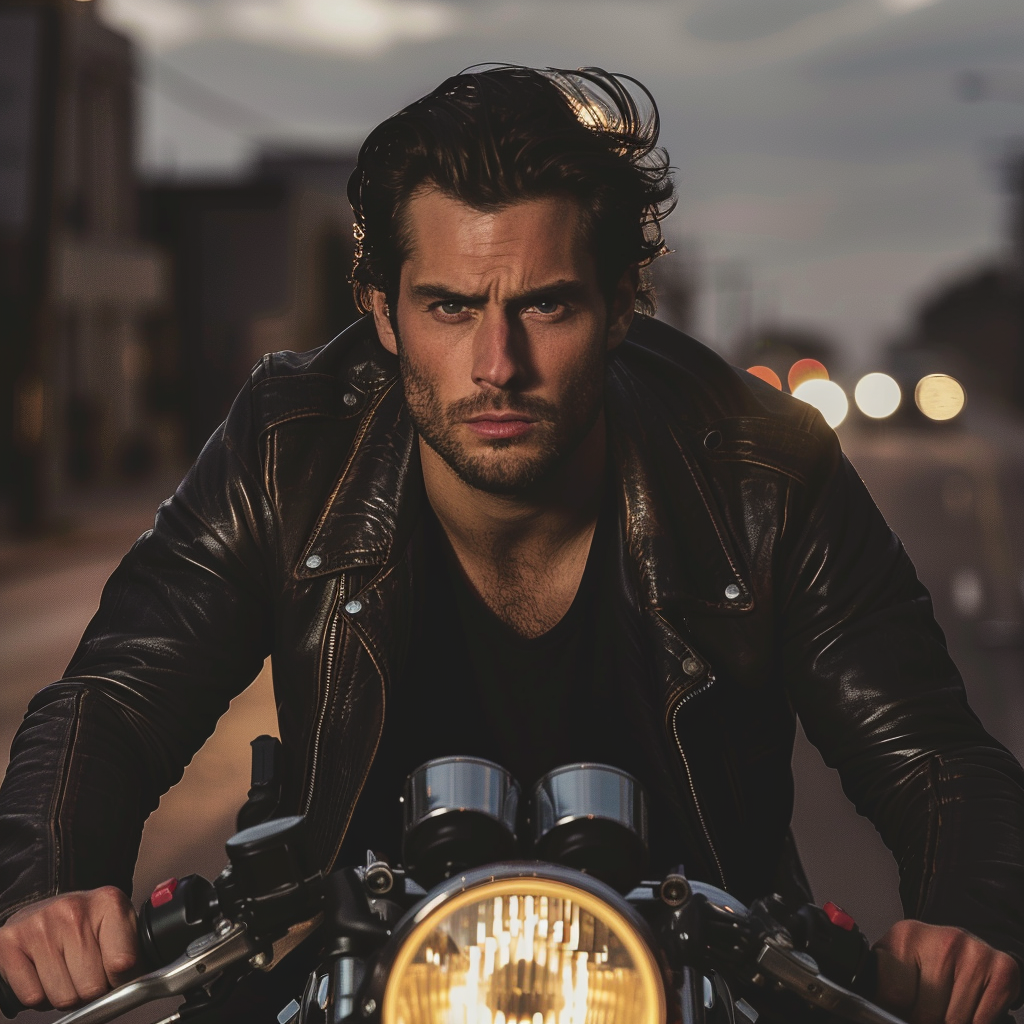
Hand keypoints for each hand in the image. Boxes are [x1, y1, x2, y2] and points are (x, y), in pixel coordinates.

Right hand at [0, 887, 137, 1009]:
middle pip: (92, 987)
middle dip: (92, 990)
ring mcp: (39, 926)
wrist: (44, 905)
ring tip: (66, 970)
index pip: (123, 964)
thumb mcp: (120, 924)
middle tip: (88, 972)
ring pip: (63, 997)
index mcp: (108, 902)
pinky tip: (44, 972)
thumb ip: (133, 951)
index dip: (121, 980)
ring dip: (66, 994)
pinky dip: (40, 995)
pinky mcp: (9, 944)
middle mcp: (72, 910)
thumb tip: (140, 984)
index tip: (116, 973)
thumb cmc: (86, 921)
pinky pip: (33, 998)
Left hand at [873, 919, 1019, 1023]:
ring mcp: (975, 954)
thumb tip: (878, 1015)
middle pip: (926, 1013)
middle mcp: (943, 940)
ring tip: (943, 1006)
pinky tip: (966, 1006)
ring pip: (954, 1021)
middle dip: (922, 1018)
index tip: (898, 1011)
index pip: (894, 995)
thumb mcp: (894, 961)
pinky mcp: (1002, 970)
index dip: (894, 1012)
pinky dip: (973, 1022)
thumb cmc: (923, 956)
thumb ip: (884, 985)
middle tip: (924, 1009)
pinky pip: (982, 1022)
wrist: (961, 943)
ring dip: (947, 1021)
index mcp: (906, 936)